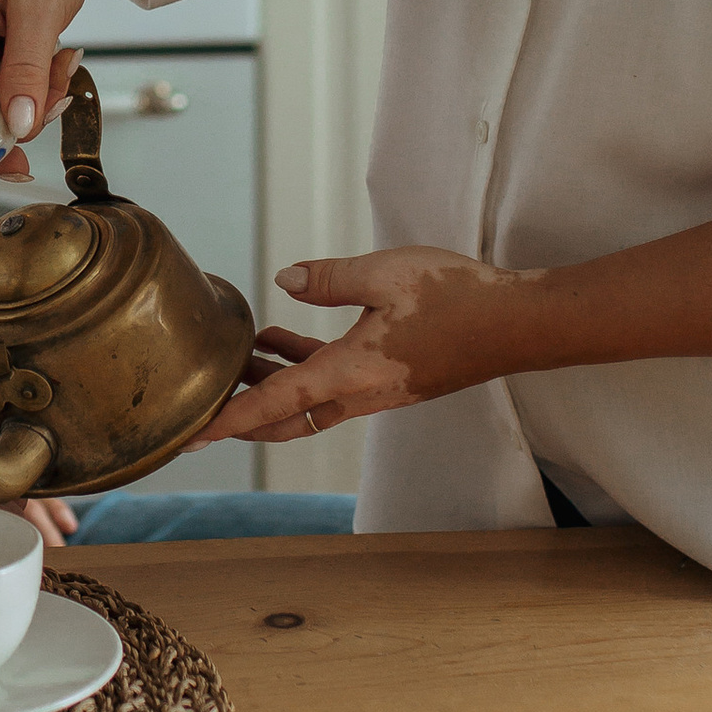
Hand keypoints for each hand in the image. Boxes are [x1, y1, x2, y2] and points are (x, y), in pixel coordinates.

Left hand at [193, 246, 539, 445]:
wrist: (518, 324)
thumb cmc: (456, 298)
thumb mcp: (383, 273)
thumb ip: (327, 278)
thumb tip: (285, 280)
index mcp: (349, 373)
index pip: (275, 405)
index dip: (230, 420)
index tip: (193, 438)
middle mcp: (360, 394)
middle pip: (285, 419)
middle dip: (242, 413)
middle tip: (205, 399)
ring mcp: (379, 393)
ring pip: (308, 404)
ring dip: (271, 386)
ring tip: (238, 356)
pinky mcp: (394, 383)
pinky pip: (333, 388)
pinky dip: (303, 370)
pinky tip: (286, 339)